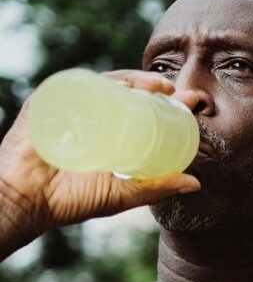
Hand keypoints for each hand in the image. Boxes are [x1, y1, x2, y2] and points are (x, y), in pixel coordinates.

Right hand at [0, 70, 200, 243]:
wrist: (26, 203)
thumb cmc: (69, 201)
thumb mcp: (123, 194)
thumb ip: (157, 187)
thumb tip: (196, 183)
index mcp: (108, 130)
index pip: (142, 108)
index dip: (168, 101)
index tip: (194, 101)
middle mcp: (90, 113)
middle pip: (128, 91)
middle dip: (157, 85)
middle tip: (181, 91)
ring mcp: (68, 105)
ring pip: (107, 83)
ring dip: (135, 78)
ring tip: (159, 87)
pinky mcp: (47, 101)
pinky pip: (75, 84)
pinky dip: (99, 81)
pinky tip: (122, 85)